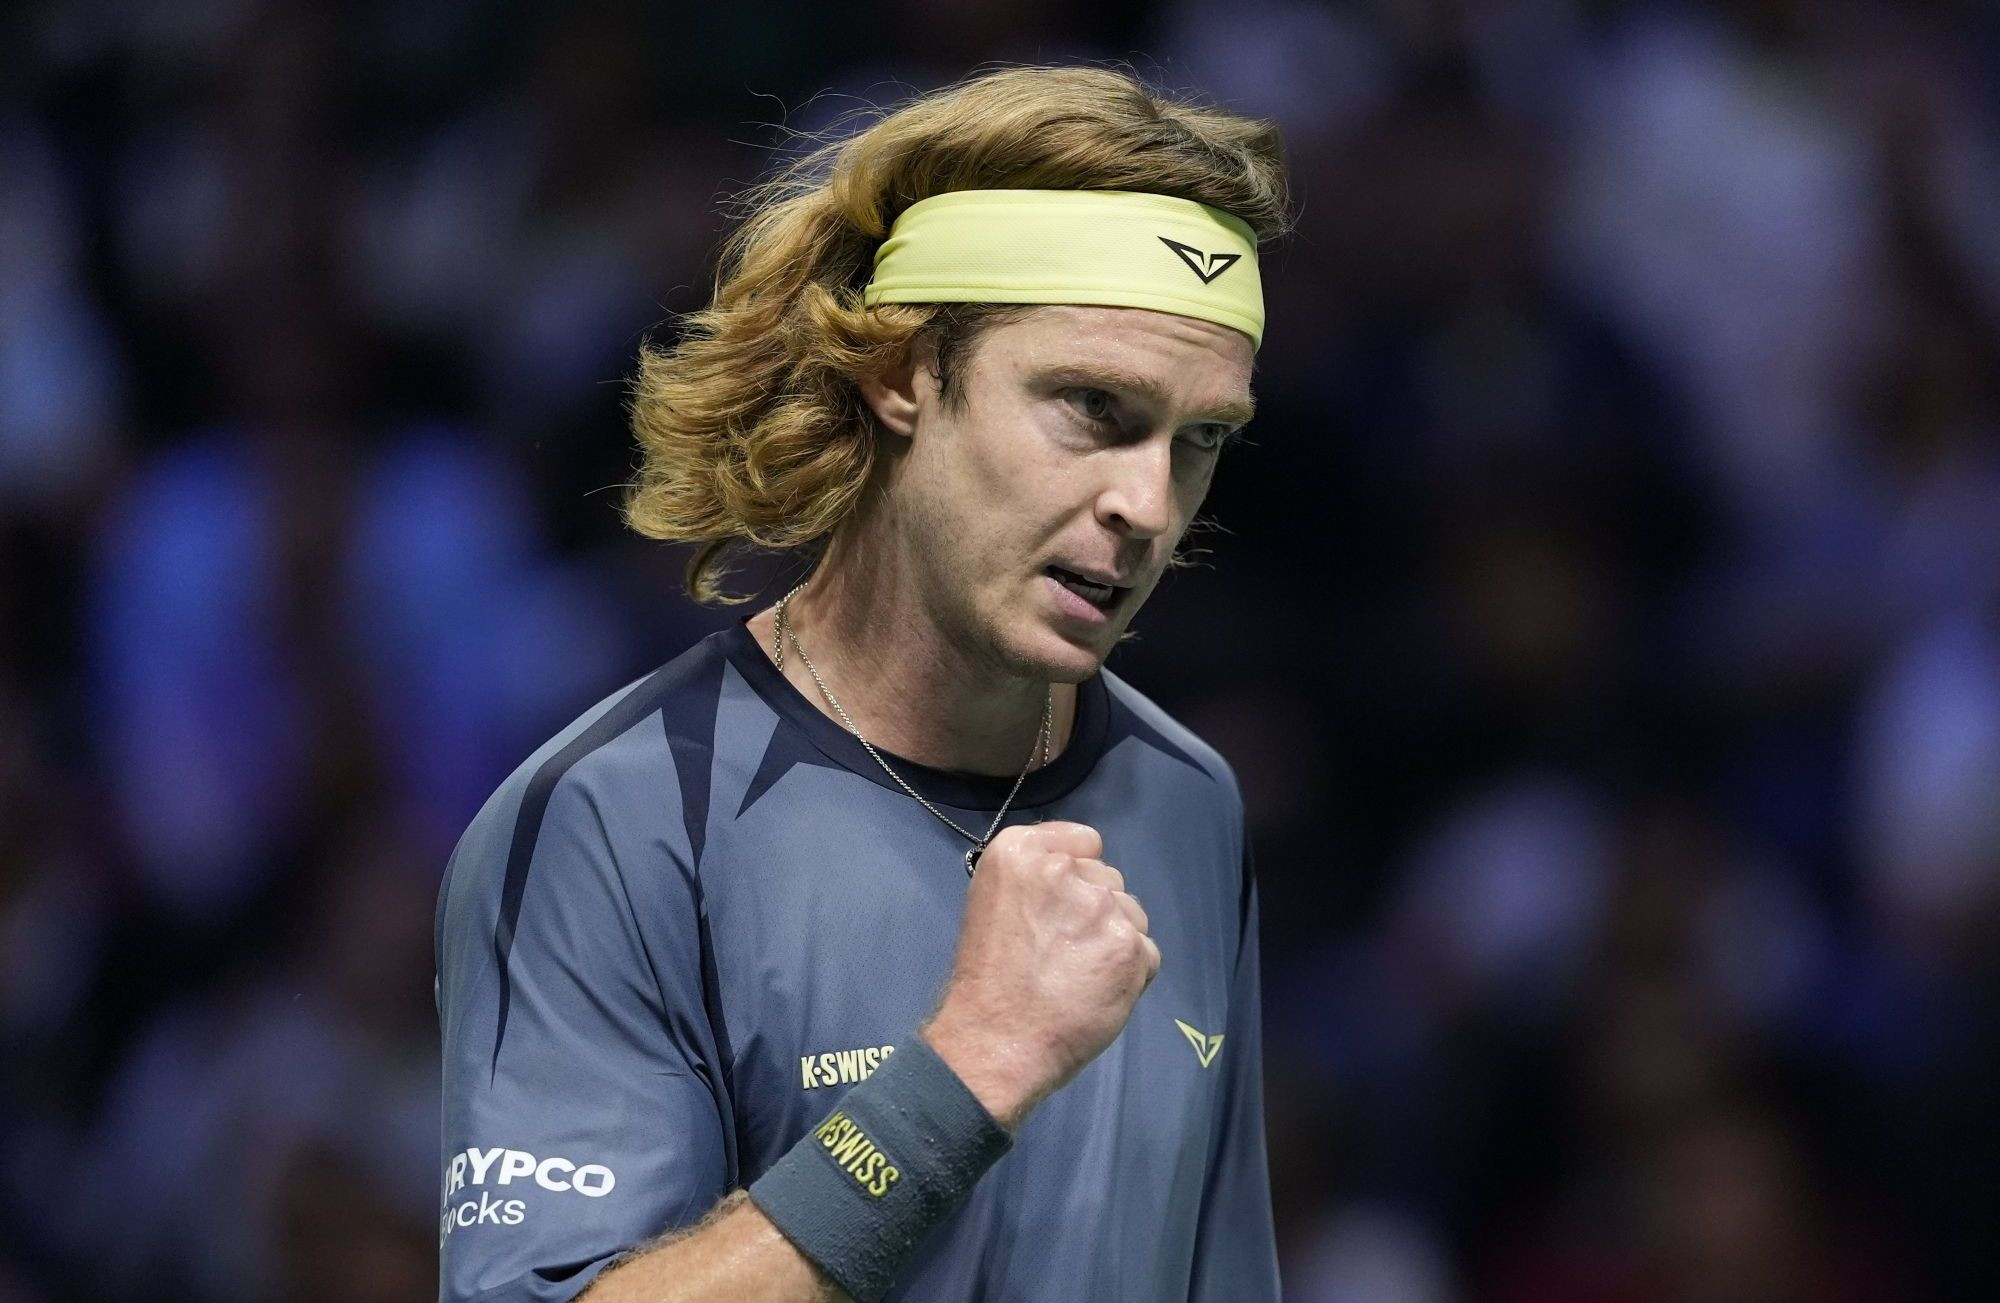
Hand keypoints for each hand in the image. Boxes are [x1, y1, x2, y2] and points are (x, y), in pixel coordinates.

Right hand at [922, 822, 1159, 1126]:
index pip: (1084, 841)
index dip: (1075, 876)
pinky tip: (1097, 992)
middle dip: (1094, 908)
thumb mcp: (993, 902)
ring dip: (1115, 938)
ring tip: (1078, 974)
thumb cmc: (988, 980)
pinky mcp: (1131, 947)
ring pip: (1131, 912)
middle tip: (1061, 950)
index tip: (1057, 906)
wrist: (994, 1044)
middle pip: (1109, 878)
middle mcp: (1064, 869)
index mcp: (1018, 851)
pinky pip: (1147, 951)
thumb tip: (1077, 877)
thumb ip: (1038, 880)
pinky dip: (1130, 972)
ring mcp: (1101, 907)